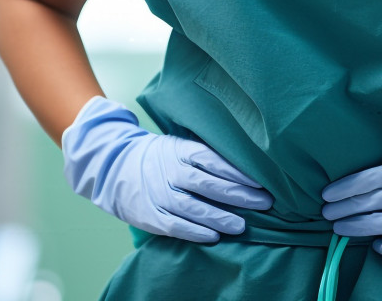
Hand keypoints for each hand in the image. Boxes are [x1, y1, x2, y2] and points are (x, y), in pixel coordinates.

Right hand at [62, 96, 273, 242]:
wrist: (117, 167)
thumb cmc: (162, 156)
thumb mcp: (181, 145)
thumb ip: (207, 154)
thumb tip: (245, 160)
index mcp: (183, 150)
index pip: (214, 160)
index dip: (238, 171)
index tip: (261, 180)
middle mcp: (172, 171)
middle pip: (208, 183)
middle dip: (238, 194)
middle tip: (264, 202)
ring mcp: (160, 193)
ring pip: (193, 207)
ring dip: (219, 217)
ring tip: (242, 226)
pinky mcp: (151, 214)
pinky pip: (175, 226)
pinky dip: (195, 232)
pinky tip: (214, 237)